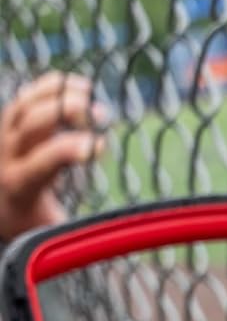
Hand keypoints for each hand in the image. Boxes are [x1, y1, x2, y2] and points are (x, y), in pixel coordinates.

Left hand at [0, 72, 107, 242]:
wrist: (1, 209)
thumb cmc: (33, 226)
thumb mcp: (54, 233)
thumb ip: (79, 232)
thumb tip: (120, 236)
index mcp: (20, 185)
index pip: (44, 159)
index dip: (72, 149)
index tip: (101, 146)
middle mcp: (7, 155)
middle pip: (33, 123)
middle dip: (66, 112)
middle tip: (100, 113)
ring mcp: (4, 136)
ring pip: (25, 104)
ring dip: (57, 94)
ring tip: (89, 92)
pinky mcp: (8, 124)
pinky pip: (24, 97)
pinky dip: (49, 86)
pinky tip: (76, 84)